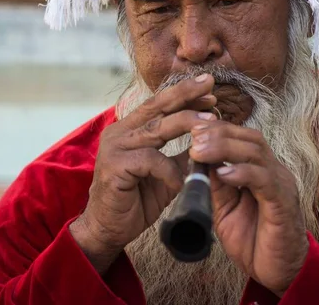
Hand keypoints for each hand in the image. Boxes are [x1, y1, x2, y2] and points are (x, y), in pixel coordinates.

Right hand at [70, 74, 216, 273]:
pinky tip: (181, 182)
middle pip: (156, 107)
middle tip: (210, 87)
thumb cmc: (135, 199)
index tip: (208, 89)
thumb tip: (207, 139)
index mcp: (129, 129)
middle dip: (185, 94)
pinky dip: (171, 170)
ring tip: (211, 124)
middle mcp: (119, 132)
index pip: (158, 104)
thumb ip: (180, 154)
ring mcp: (115, 147)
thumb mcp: (163, 172)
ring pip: (156, 128)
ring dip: (186, 124)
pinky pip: (151, 160)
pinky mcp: (115, 166)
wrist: (107, 229)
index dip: (183, 94)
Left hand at [189, 120, 308, 296]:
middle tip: (194, 138)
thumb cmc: (252, 240)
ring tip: (200, 151)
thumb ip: (216, 184)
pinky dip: (242, 172)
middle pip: (249, 137)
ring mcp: (281, 184)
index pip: (241, 136)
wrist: (278, 273)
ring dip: (224, 147)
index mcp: (260, 168)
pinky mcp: (283, 202)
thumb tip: (198, 161)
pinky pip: (265, 180)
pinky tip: (223, 174)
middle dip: (219, 133)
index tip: (193, 130)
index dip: (217, 129)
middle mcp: (273, 170)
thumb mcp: (225, 208)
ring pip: (256, 152)